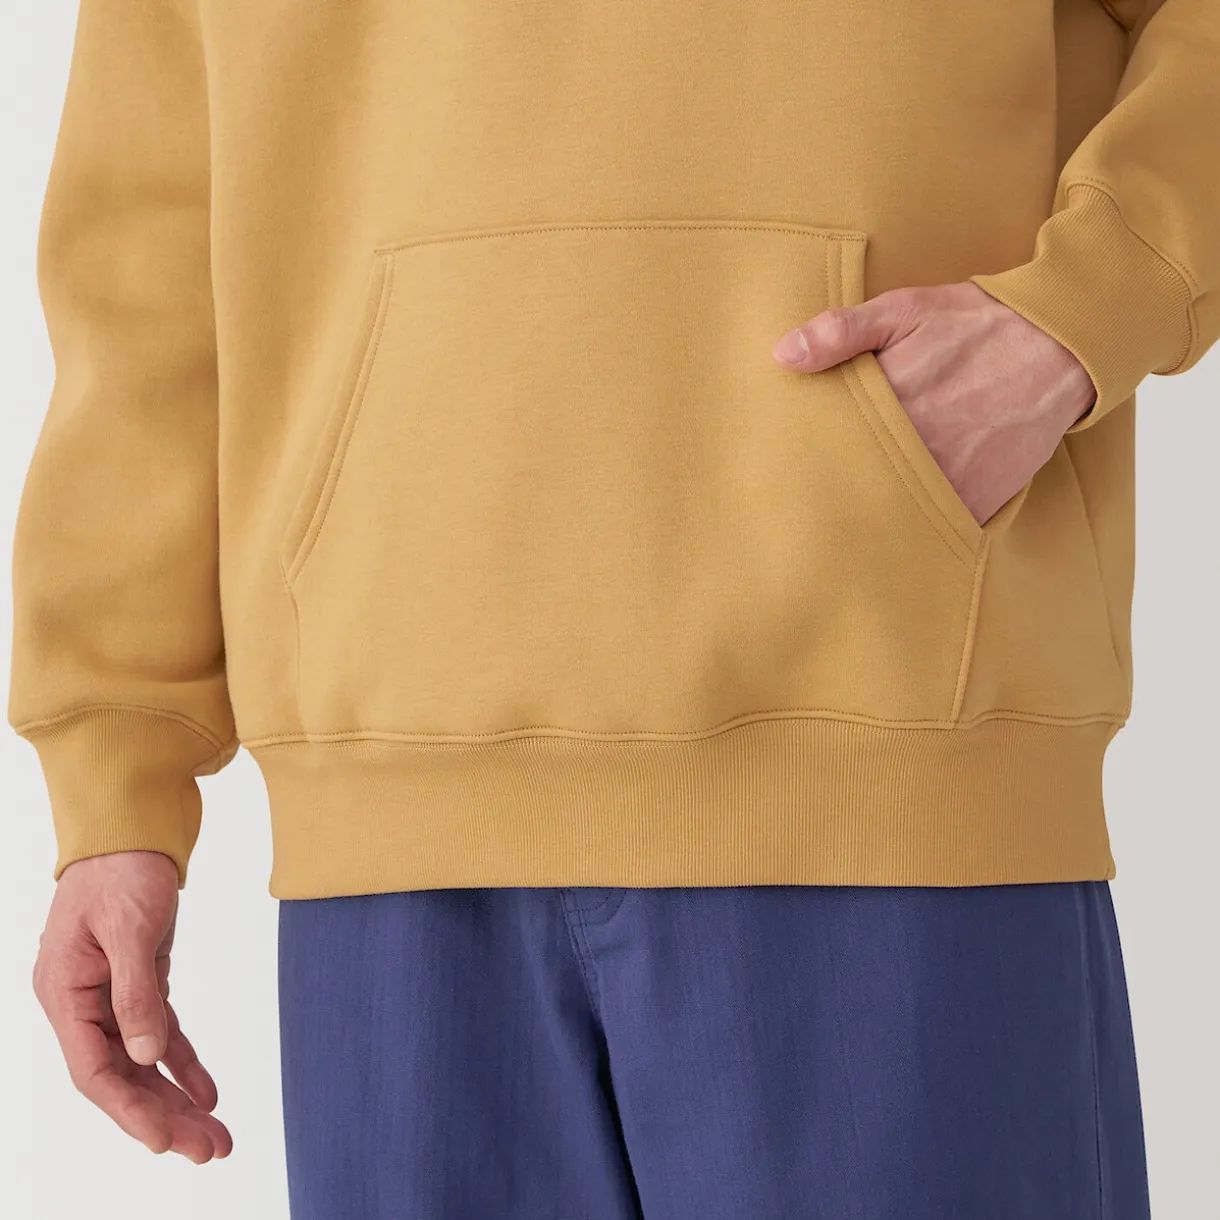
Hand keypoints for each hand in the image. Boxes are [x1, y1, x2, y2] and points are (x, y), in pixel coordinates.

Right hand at [32, 850, 231, 1162]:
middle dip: (164, 1116)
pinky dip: (183, 1063)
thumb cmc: (121, 869)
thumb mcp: (128, 927)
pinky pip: (160, 1034)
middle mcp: (82, 1003)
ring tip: (216, 1136)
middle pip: (122, 1076)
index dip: (128, 1110)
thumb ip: (135, 993)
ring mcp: (109, 996)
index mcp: (64, 994)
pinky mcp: (138, 982)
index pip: (94, 1070)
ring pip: (143, 1062)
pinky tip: (208, 1092)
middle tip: (209, 1149)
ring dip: (177, 1099)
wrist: (130, 828)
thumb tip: (146, 1054)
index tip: (164, 1141)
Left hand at [772, 281, 1094, 524]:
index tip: (785, 462)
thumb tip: (782, 355)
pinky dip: (914, 529)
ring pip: (893, 514)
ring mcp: (951, 480)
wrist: (1061, 347)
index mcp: (892, 404)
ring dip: (871, 515)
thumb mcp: (905, 310)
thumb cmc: (976, 325)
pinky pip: (935, 528)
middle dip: (832, 491)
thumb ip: (842, 331)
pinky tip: (892, 526)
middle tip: (804, 501)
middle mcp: (919, 449)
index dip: (808, 455)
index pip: (831, 444)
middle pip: (857, 485)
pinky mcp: (978, 501)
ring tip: (842, 524)